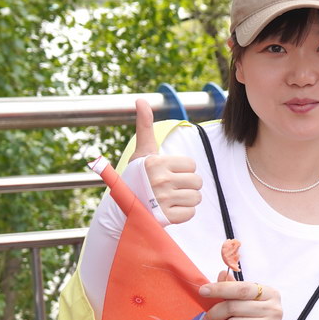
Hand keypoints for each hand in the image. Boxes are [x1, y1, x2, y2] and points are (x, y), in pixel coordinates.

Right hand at [132, 99, 201, 223]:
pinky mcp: (166, 218)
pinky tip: (170, 210)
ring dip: (187, 199)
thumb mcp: (140, 153)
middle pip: (197, 181)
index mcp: (155, 163)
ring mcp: (163, 201)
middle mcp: (159, 181)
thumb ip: (144, 127)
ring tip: (171, 198)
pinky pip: (190, 213)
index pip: (191, 165)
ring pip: (196, 197)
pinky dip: (183, 213)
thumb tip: (141, 100)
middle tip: (171, 187)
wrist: (121, 209)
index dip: (182, 170)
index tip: (168, 173)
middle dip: (187, 185)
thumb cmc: (135, 177)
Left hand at [200, 270, 282, 319]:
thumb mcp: (246, 301)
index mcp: (270, 293)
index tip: (203, 291)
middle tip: (207, 319)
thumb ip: (234, 288)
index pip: (242, 289)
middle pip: (234, 307)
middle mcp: (274, 309)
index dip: (220, 289)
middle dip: (215, 313)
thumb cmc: (255, 318)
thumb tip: (222, 274)